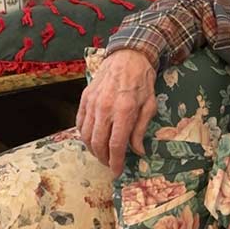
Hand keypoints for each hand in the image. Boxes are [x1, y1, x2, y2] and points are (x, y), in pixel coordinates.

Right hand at [76, 49, 157, 175]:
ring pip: (86, 135)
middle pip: (98, 143)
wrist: (127, 56)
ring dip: (93, 149)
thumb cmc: (142, 81)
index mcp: (124, 110)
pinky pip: (79, 123)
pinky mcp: (84, 98)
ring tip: (102, 154)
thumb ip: (141, 129)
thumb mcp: (150, 105)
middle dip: (104, 158)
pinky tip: (92, 140)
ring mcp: (92, 102)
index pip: (116, 144)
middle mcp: (105, 108)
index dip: (116, 161)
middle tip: (110, 164)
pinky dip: (84, 135)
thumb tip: (138, 151)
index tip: (117, 171)